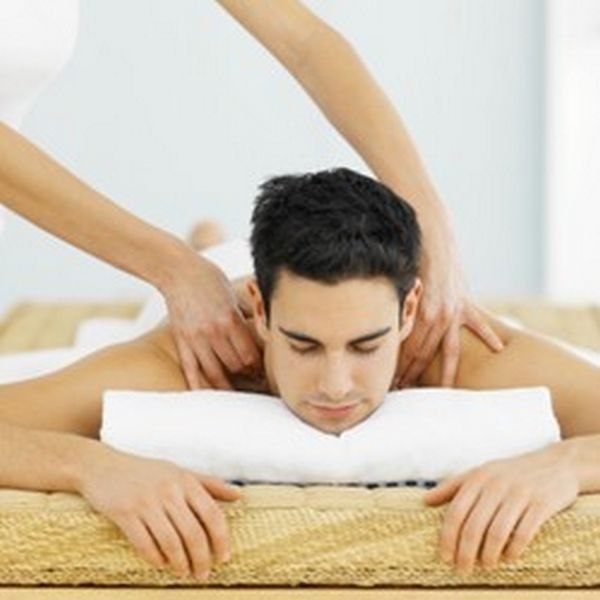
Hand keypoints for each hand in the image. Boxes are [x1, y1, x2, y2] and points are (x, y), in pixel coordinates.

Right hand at [78, 447, 240, 578]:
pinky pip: (144, 543)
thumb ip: (209, 484)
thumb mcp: (179, 472)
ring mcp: (146, 502)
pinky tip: (161, 564)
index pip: (212, 514)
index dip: (221, 539)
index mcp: (185, 480)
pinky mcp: (124, 513)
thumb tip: (239, 495)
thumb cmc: (146, 471)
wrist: (103, 466)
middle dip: (202, 558)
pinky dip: (155, 558)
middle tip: (204, 574)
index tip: (224, 557)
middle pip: (193, 532)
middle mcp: (169, 490)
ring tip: (185, 573)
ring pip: (171, 541)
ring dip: (180, 563)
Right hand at [162, 253, 261, 389]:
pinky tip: (207, 398)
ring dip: (227, 386)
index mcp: (230, 319)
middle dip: (247, 376)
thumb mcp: (233, 294)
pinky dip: (199, 387)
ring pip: (215, 374)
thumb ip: (245, 314)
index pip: (250, 354)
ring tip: (235, 394)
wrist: (177, 271)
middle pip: (235, 366)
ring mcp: (196, 339)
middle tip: (254, 382)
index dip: (258, 367)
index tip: (263, 370)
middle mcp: (214, 332)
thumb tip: (262, 326)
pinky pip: (191, 371)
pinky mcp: (182, 341)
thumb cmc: (209, 278)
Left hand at [397, 242, 502, 387]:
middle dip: (413, 375)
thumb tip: (391, 336)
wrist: (431, 237)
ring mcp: (455, 311)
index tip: (393, 384)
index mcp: (421, 315)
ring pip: (450, 350)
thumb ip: (402, 314)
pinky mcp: (466, 302)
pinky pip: (479, 323)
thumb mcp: (402, 290)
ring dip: (445, 374)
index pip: (409, 350)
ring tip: (443, 393)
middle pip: (425, 354)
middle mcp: (439, 316)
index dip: (401, 368)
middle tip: (405, 392)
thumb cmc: (411, 262)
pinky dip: (489, 336)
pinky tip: (498, 349)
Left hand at [422, 443, 579, 573]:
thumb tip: (424, 500)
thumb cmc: (511, 472)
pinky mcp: (541, 503)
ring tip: (486, 566)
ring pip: (497, 531)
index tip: (444, 557)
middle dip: (465, 552)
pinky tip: (509, 558)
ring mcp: (519, 493)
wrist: (557, 464)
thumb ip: (453, 486)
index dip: (448, 537)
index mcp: (477, 478)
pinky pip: (524, 532)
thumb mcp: (481, 473)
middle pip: (474, 525)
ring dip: (489, 555)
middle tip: (462, 570)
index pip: (456, 512)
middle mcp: (496, 484)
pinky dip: (514, 549)